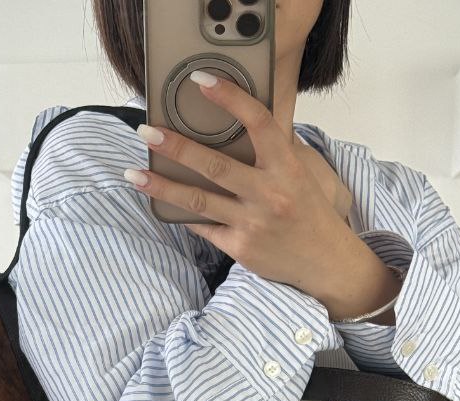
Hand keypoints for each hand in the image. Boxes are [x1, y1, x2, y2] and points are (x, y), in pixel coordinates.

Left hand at [129, 74, 352, 294]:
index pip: (257, 122)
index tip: (200, 80)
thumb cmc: (308, 211)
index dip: (229, 98)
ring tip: (134, 174)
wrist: (325, 262)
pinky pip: (203, 227)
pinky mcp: (240, 247)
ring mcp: (252, 223)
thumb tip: (239, 123)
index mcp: (286, 167)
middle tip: (147, 132)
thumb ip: (273, 151)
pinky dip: (182, 215)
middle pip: (214, 165)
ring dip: (162, 186)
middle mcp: (268, 194)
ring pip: (198, 201)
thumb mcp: (300, 174)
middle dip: (176, 147)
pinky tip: (159, 203)